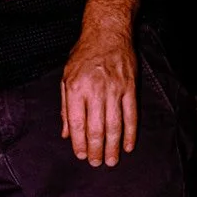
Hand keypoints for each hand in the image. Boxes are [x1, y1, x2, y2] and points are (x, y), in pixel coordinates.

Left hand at [61, 22, 137, 166]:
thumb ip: (65, 107)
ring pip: (114, 125)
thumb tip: (66, 134)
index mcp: (76, 88)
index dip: (79, 143)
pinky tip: (129, 145)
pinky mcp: (130, 88)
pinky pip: (131, 115)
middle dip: (96, 150)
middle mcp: (95, 90)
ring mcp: (114, 89)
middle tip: (97, 163)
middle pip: (96, 128)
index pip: (77, 123)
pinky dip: (130, 132)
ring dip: (113, 146)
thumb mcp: (66, 77)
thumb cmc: (84, 54)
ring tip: (112, 160)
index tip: (80, 155)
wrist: (108, 32)